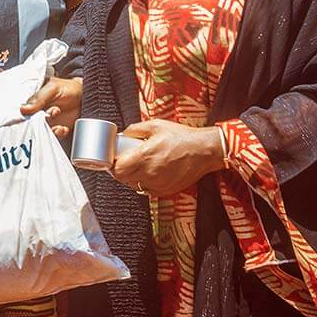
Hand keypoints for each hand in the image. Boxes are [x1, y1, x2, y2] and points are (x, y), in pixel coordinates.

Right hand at [20, 77, 81, 137]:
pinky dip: (58, 133)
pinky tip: (62, 128)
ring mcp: (48, 120)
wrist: (85, 96)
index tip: (30, 115)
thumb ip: (39, 98)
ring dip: (49, 129)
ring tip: (56, 118)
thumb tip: (23, 109)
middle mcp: (39, 111)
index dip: (24, 114)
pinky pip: (54, 135)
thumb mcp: (53, 88)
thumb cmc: (68, 88)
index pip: (23, 110)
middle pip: (31, 122)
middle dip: (38, 122)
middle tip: (47, 115)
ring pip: (42, 130)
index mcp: (34, 100)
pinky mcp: (57, 128)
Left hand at [108, 119, 223, 196]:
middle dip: (121, 170)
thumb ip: (135, 129)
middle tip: (125, 161)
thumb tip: (124, 134)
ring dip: (132, 177)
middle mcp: (150, 173)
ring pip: (135, 186)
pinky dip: (145, 183)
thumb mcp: (156, 125)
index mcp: (144, 156)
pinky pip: (147, 190)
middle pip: (123, 179)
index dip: (113, 165)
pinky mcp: (166, 191)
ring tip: (139, 166)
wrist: (204, 150)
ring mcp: (158, 184)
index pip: (117, 169)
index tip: (114, 159)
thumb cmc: (182, 137)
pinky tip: (150, 172)